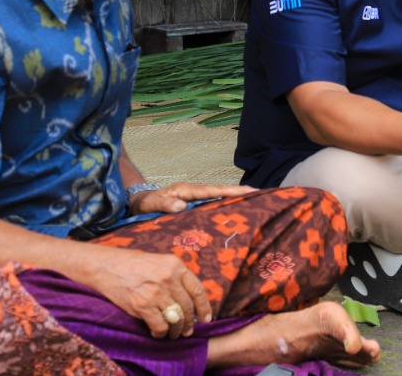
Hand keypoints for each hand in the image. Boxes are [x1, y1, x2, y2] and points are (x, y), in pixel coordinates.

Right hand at [85, 245, 211, 339]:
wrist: (107, 266)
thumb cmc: (134, 265)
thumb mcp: (160, 262)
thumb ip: (176, 277)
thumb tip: (191, 301)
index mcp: (175, 265)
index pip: (197, 290)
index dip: (204, 307)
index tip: (206, 319)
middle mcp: (168, 278)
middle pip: (187, 307)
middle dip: (190, 322)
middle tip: (188, 330)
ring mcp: (155, 292)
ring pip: (176, 318)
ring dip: (176, 330)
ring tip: (174, 334)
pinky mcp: (142, 305)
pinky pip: (160, 325)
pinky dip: (161, 333)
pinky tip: (158, 332)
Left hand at [129, 182, 254, 215]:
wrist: (140, 202)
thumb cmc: (145, 204)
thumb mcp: (150, 204)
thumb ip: (164, 205)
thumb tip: (181, 206)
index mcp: (187, 190)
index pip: (213, 190)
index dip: (231, 191)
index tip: (249, 191)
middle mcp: (195, 191)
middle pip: (221, 191)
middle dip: (240, 192)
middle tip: (262, 194)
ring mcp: (196, 197)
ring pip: (219, 197)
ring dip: (236, 198)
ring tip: (256, 201)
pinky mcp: (195, 204)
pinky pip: (214, 203)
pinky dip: (227, 204)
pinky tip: (237, 210)